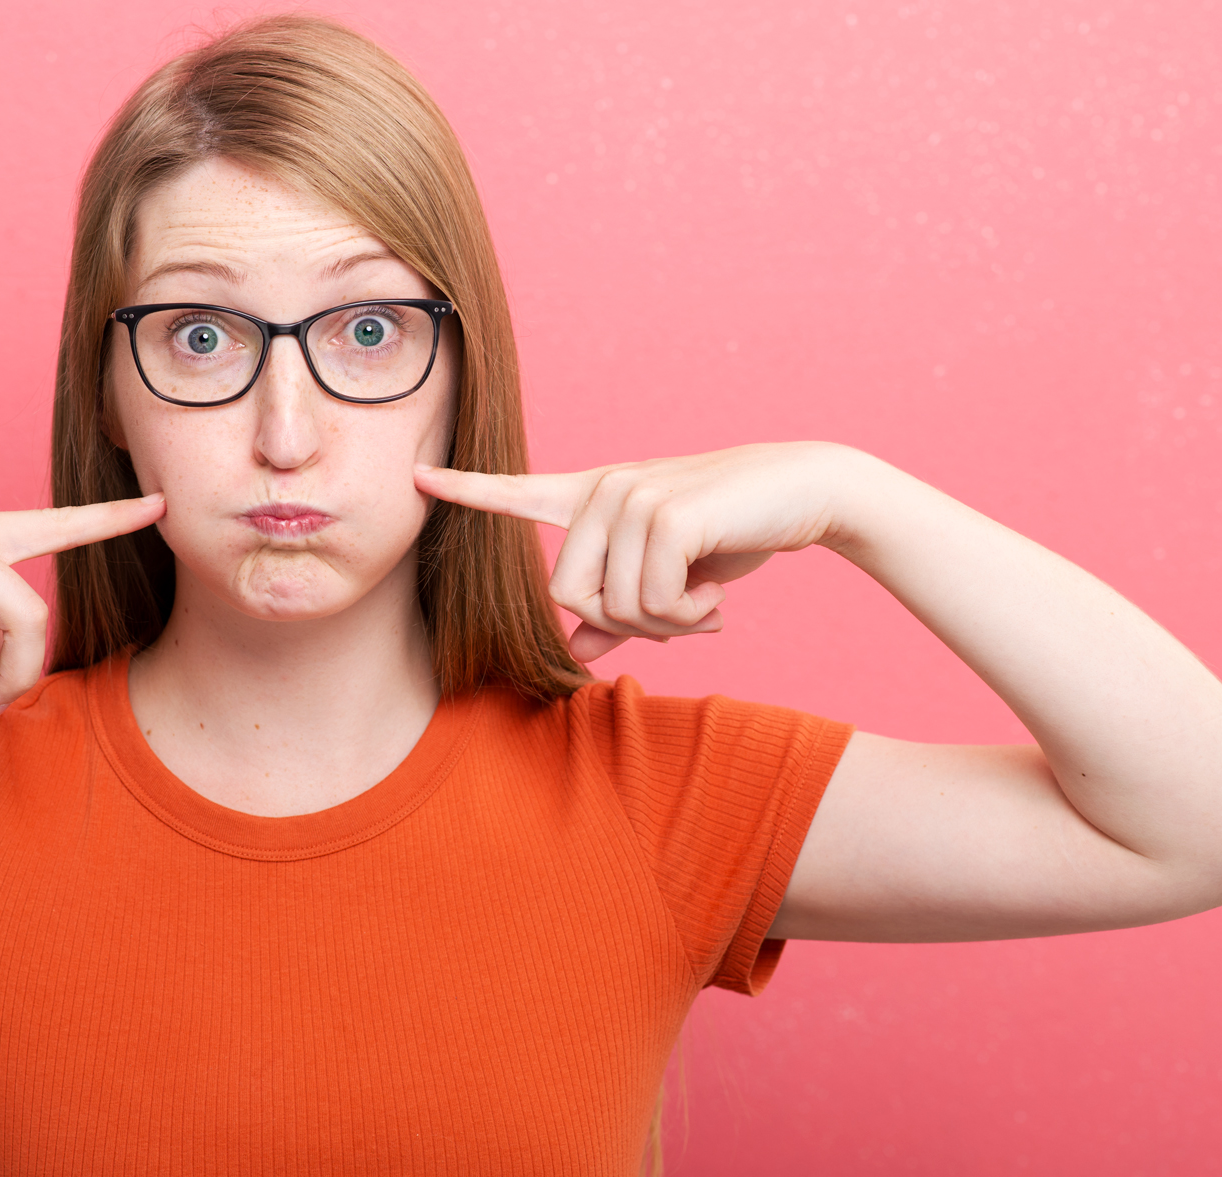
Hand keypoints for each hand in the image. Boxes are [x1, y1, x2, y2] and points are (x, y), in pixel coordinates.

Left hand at [415, 442, 841, 661]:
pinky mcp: (664, 513)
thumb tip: (577, 652)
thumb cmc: (732, 534)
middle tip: (680, 609)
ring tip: (704, 596)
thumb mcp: (670, 577)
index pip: (520, 493)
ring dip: (666, 622)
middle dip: (626, 623)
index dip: (469, 491)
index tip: (419, 479)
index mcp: (596, 498)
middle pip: (568, 595)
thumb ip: (618, 614)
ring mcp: (631, 496)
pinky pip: (651, 601)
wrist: (803, 491)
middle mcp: (604, 490)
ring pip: (613, 605)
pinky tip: (715, 588)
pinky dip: (688, 613)